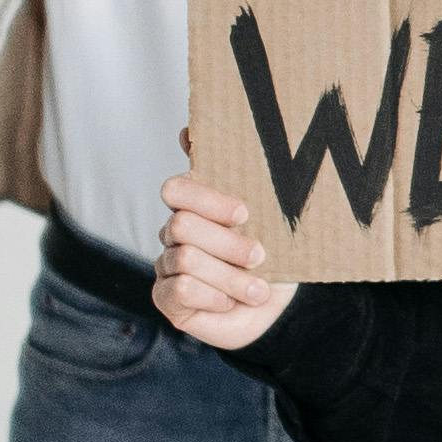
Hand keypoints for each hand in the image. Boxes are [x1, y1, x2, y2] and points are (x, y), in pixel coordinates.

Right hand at [156, 171, 297, 354]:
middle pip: (182, 224)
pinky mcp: (165, 297)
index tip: (244, 214)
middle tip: (258, 257)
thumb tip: (190, 134)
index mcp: (195, 206)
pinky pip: (180, 289)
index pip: (176, 189)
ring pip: (186, 259)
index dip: (208, 201)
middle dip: (228, 244)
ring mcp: (166, 264)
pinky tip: (229, 302)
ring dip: (231, 278)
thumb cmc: (272, 257)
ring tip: (257, 290)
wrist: (275, 306)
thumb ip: (241, 177)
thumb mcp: (270, 218)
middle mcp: (174, 232)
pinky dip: (214, 297)